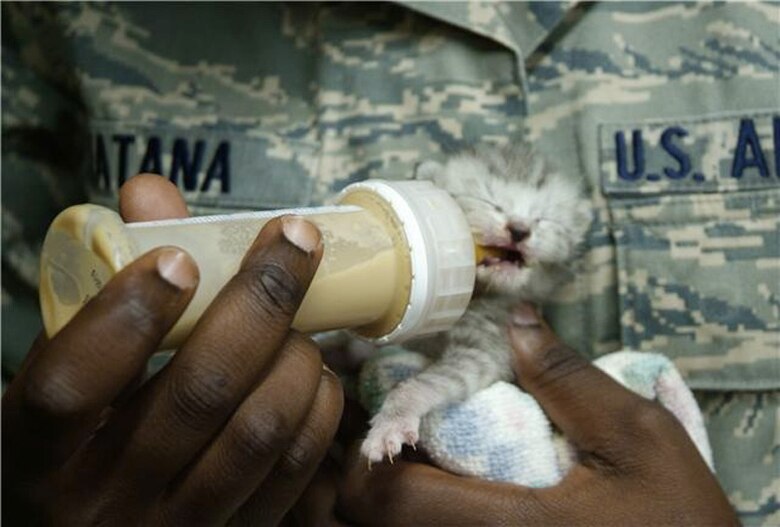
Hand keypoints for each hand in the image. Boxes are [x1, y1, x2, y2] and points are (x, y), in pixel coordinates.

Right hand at [3, 174, 343, 524]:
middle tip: (295, 237)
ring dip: (294, 352)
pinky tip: (311, 371)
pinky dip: (316, 405)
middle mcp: (103, 502)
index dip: (127, 315)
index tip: (178, 258)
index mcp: (37, 455)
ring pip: (258, 431)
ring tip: (299, 317)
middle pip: (197, 394)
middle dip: (259, 300)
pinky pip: (294, 468)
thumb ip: (107, 285)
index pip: (72, 387)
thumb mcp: (67, 372)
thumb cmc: (79, 440)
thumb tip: (151, 193)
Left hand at [337, 304, 736, 525]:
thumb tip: (517, 321)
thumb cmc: (676, 521)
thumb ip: (569, 379)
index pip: (384, 500)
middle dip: (374, 473)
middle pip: (373, 523)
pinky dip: (419, 511)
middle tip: (401, 431)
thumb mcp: (638, 438)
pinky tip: (451, 482)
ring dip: (394, 494)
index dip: (368, 455)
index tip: (394, 419)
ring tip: (424, 455)